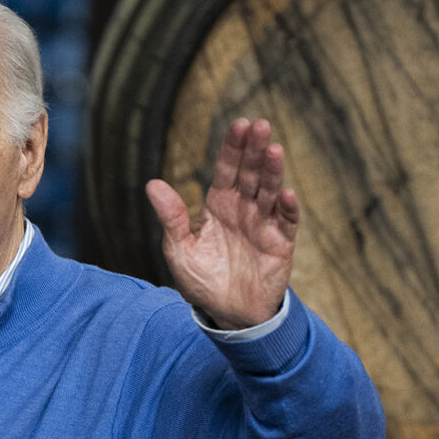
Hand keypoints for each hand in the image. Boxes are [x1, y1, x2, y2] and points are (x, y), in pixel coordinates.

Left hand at [146, 118, 298, 328]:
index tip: (239, 125)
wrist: (227, 314)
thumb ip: (171, 217)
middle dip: (254, 150)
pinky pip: (285, 222)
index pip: (227, 170)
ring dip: (272, 171)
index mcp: (217, 206)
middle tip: (260, 125)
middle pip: (250, 174)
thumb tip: (152, 184)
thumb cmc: (201, 280)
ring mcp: (263, 224)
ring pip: (269, 191)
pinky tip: (285, 192)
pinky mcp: (280, 244)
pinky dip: (286, 207)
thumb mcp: (179, 249)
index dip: (233, 148)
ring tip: (274, 149)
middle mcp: (242, 209)